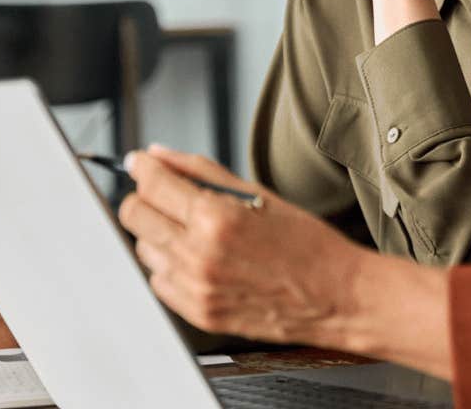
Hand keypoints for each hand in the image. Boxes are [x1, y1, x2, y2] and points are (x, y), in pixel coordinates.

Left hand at [120, 144, 453, 376]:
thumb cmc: (307, 245)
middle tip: (166, 194)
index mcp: (216, 218)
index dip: (142, 167)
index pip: (152, 183)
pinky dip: (171, 266)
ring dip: (159, 233)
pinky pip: (159, 281)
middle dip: (145, 197)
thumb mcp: (259, 193)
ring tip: (195, 231)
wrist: (335, 297)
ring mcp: (194, 288)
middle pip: (134, 216)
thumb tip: (159, 156)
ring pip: (143, 248)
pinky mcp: (196, 313)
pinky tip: (200, 258)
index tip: (141, 163)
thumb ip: (202, 171)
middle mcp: (198, 255)